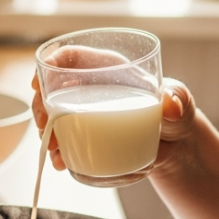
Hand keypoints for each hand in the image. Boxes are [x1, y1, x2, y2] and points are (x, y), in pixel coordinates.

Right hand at [30, 46, 195, 172]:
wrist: (174, 145)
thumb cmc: (175, 113)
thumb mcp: (179, 102)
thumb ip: (178, 100)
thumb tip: (172, 105)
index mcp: (108, 68)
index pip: (72, 56)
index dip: (51, 63)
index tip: (39, 82)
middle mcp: (91, 88)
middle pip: (54, 87)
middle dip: (42, 105)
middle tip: (45, 126)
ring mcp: (85, 113)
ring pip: (53, 115)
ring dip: (45, 131)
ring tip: (54, 149)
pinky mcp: (86, 136)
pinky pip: (64, 140)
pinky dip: (57, 151)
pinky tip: (60, 162)